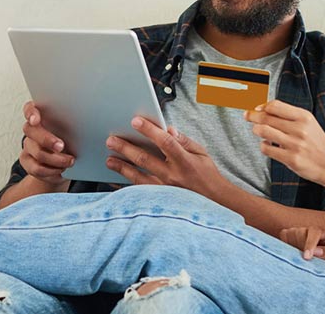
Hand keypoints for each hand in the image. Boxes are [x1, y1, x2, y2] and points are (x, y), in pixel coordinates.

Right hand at [20, 101, 75, 187]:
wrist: (64, 161)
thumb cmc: (71, 139)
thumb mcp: (75, 129)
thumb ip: (75, 123)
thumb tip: (91, 122)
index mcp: (42, 116)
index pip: (30, 109)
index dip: (31, 113)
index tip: (36, 120)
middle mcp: (31, 130)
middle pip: (30, 130)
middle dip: (47, 139)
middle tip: (62, 146)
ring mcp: (28, 146)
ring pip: (37, 152)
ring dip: (56, 159)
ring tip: (70, 161)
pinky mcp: (27, 162)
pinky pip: (37, 168)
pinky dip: (52, 171)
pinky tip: (62, 170)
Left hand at [104, 116, 233, 197]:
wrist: (216, 204)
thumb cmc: (207, 176)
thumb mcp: (201, 154)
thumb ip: (184, 141)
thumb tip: (168, 129)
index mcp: (185, 161)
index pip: (165, 142)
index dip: (150, 130)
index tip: (135, 121)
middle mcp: (173, 176)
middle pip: (145, 159)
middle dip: (126, 148)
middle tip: (111, 140)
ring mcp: (165, 190)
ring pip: (138, 178)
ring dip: (122, 167)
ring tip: (109, 160)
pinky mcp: (161, 201)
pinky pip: (139, 194)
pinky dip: (125, 188)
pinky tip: (114, 182)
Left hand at [245, 100, 324, 184]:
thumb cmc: (317, 142)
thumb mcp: (308, 123)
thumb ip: (289, 116)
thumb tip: (262, 108)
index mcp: (304, 117)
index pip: (275, 105)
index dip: (262, 106)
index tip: (256, 108)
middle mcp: (299, 129)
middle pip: (266, 117)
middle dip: (253, 116)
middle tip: (247, 116)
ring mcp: (295, 144)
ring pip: (263, 131)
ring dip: (257, 130)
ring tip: (259, 131)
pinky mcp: (291, 159)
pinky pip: (266, 149)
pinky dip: (263, 145)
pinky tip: (268, 145)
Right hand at [279, 227, 324, 270]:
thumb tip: (315, 252)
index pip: (315, 231)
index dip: (309, 242)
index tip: (306, 257)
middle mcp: (314, 231)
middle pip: (300, 231)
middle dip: (300, 246)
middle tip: (304, 262)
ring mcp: (303, 233)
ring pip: (290, 233)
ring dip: (292, 246)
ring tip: (299, 259)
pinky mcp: (293, 238)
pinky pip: (284, 236)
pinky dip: (285, 245)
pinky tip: (293, 255)